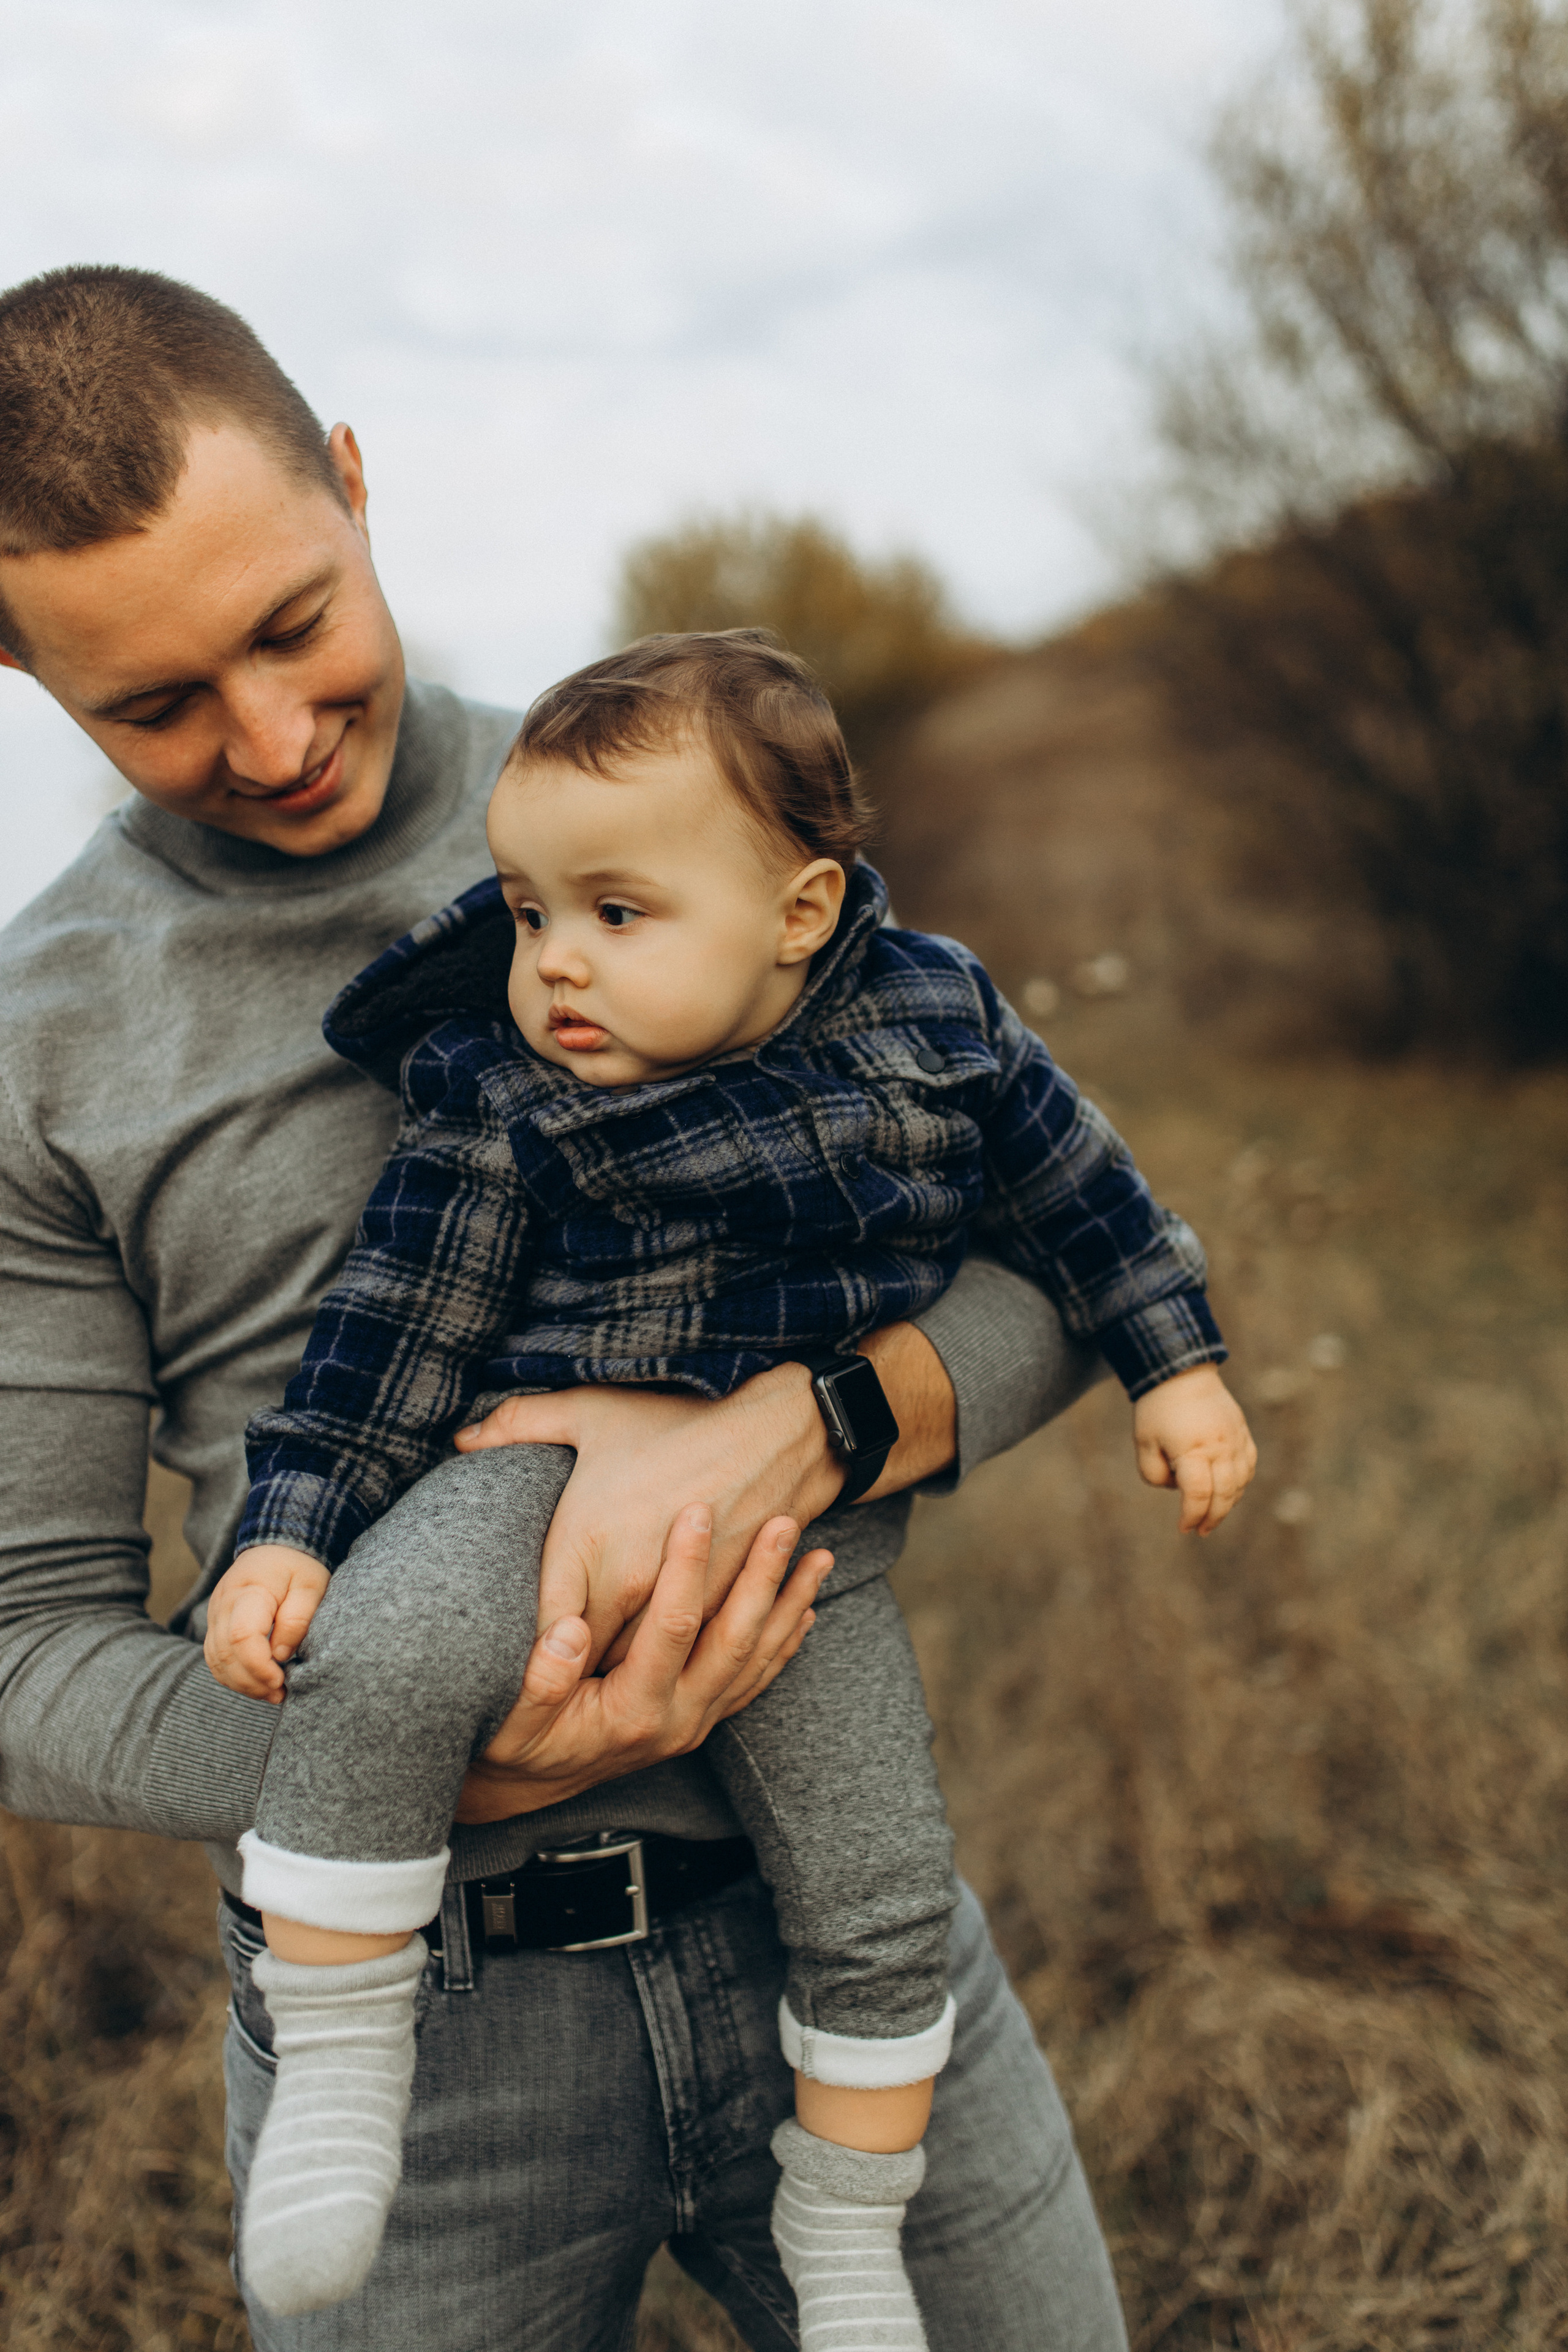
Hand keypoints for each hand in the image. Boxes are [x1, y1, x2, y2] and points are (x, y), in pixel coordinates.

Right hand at [204, 1543, 330, 1702]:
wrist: (277, 1546)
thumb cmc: (298, 1567)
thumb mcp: (311, 1586)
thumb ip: (297, 1619)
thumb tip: (281, 1655)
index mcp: (249, 1591)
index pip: (241, 1637)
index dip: (259, 1666)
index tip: (281, 1680)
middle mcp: (223, 1604)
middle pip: (225, 1654)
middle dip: (251, 1681)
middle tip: (280, 1694)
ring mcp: (215, 1614)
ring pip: (216, 1660)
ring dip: (241, 1683)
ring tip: (272, 1694)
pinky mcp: (215, 1624)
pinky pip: (215, 1658)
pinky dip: (233, 1676)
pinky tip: (257, 1684)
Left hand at [452, 1323, 955, 1659]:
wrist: (776, 1436)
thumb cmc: (676, 1421)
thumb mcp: (590, 1412)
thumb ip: (518, 1424)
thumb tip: (461, 1440)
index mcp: (584, 1542)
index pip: (541, 1623)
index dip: (527, 1653)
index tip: (511, 1668)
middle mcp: (624, 1583)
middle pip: (582, 1655)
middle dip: (566, 1675)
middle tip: (542, 1694)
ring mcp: (670, 1604)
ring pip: (630, 1664)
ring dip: (613, 1677)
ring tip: (593, 1693)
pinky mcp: (710, 1612)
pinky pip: (678, 1658)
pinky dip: (664, 1666)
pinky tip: (652, 1671)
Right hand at [454, 1504, 831, 1823]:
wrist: (526, 1791)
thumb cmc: (514, 1746)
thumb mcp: (510, 1721)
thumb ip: (539, 1681)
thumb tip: (569, 1632)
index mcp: (633, 1710)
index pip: (672, 1628)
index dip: (687, 1567)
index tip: (696, 1511)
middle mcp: (676, 1720)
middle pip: (735, 1640)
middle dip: (762, 1577)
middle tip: (785, 1522)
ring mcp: (694, 1723)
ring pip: (756, 1660)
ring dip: (789, 1606)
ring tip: (818, 1556)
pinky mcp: (700, 1721)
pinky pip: (754, 1680)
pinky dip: (783, 1643)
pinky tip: (803, 1609)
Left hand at [1133, 1364, 1256, 1534]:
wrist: (1181, 1372)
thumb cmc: (1157, 1409)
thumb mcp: (1143, 1443)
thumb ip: (1154, 1474)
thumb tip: (1177, 1489)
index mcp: (1193, 1450)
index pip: (1198, 1495)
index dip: (1191, 1516)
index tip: (1183, 1528)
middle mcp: (1220, 1447)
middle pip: (1224, 1495)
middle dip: (1212, 1517)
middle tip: (1200, 1530)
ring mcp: (1236, 1440)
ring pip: (1240, 1483)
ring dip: (1227, 1503)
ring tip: (1211, 1514)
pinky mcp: (1242, 1433)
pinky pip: (1248, 1467)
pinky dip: (1240, 1484)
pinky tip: (1228, 1491)